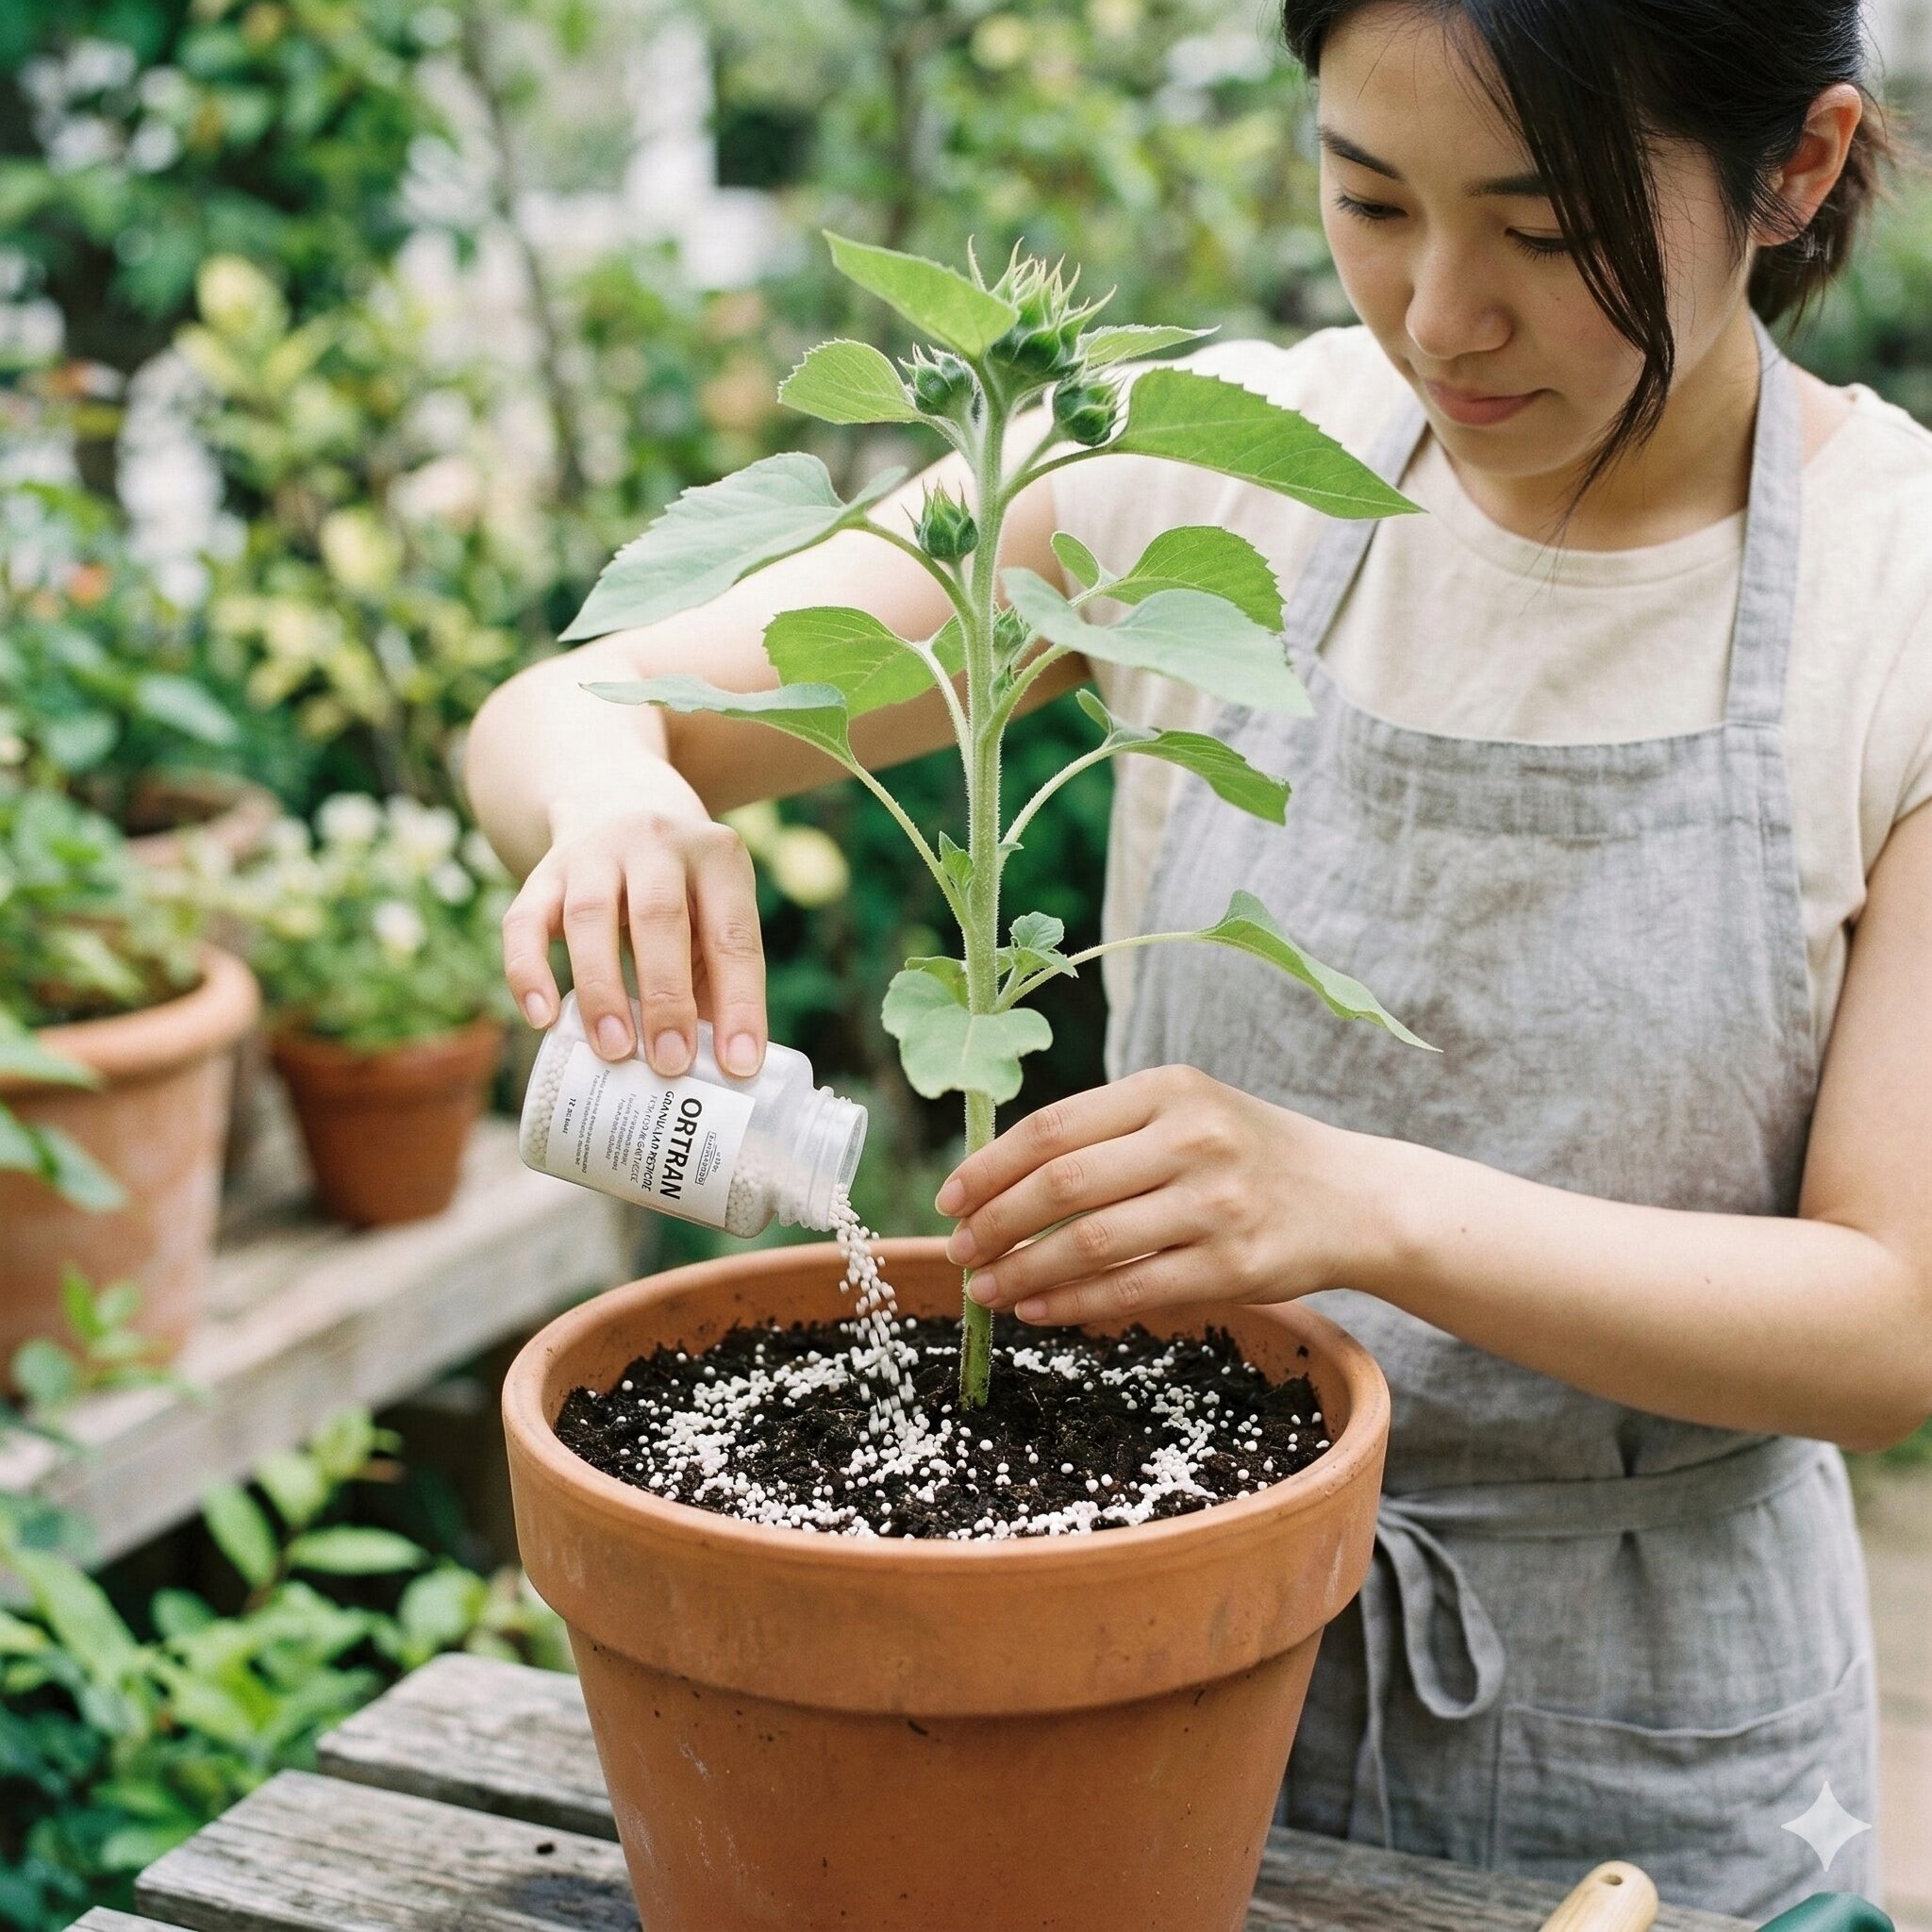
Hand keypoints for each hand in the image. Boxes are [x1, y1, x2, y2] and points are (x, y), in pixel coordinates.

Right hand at [498, 767, 767, 1078]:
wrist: (616, 798)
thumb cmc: (682, 888)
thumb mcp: (714, 914)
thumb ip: (718, 979)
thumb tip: (722, 1069)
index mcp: (718, 857)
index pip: (734, 935)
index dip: (740, 1003)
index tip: (738, 1066)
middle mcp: (657, 844)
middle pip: (660, 919)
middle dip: (666, 997)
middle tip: (670, 1064)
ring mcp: (594, 853)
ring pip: (591, 918)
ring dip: (602, 990)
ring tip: (614, 1052)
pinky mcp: (543, 872)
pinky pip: (524, 921)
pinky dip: (528, 971)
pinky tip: (542, 1018)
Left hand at [933, 1065, 1370, 1324]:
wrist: (1355, 1197)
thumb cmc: (1249, 1154)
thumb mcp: (1189, 1112)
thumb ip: (1107, 1134)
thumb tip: (1000, 1180)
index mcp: (1169, 1088)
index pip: (1053, 1127)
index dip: (989, 1168)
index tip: (950, 1199)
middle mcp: (1193, 1137)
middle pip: (1061, 1185)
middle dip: (994, 1224)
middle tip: (959, 1251)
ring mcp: (1216, 1202)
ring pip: (1089, 1243)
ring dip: (1023, 1271)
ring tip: (988, 1289)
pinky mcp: (1234, 1265)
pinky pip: (1131, 1288)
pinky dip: (1073, 1302)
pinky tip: (1040, 1309)